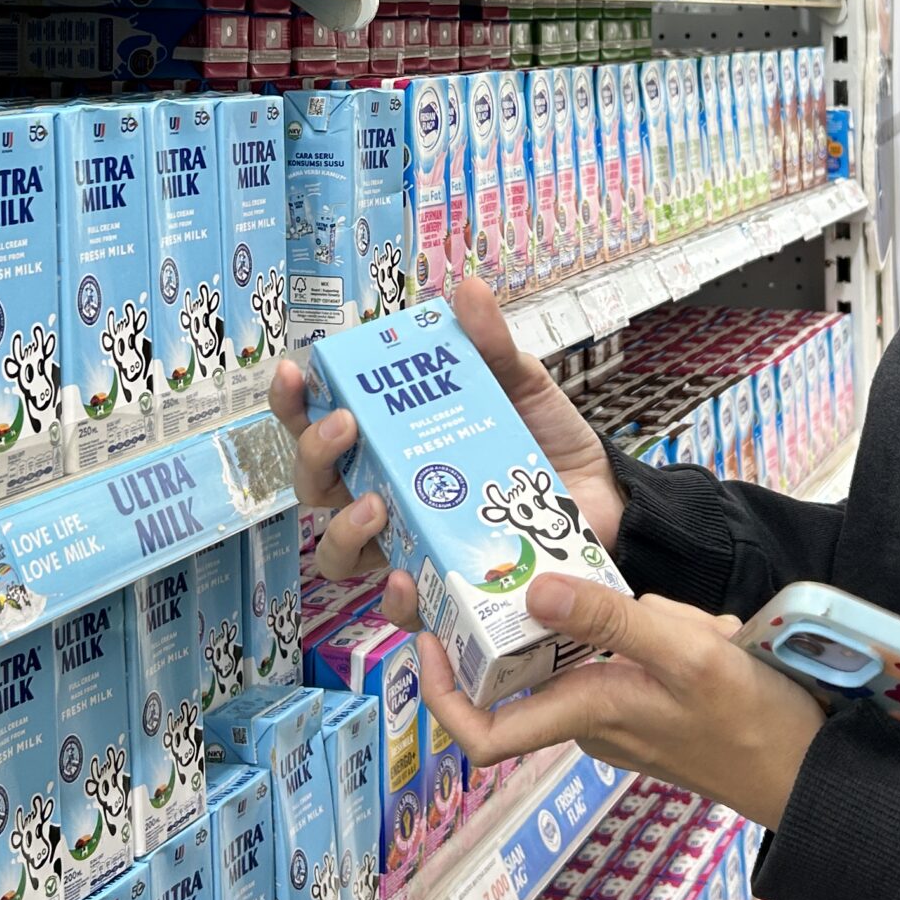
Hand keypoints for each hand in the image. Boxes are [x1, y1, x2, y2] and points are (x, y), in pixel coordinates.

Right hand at [269, 277, 625, 590]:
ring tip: (375, 502)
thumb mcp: (519, 384)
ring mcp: (409, 545)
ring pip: (337, 554)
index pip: (321, 423)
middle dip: (313, 454)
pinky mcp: (443, 589)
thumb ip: (490, 344)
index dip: (294, 401)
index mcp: (392, 441)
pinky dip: (395, 598)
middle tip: (345, 426)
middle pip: (314, 485)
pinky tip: (408, 577)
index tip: (293, 373)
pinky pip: (401, 607)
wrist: (606, 499)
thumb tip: (467, 291)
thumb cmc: (547, 441)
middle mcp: (386, 495)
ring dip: (342, 527)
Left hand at [416, 576, 824, 831]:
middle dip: (523, 617)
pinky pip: (622, 651)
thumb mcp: (687, 653)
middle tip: (511, 556)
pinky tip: (701, 621)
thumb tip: (533, 591)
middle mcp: (591, 719)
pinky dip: (643, 623)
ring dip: (608, 615)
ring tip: (668, 605)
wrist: (819, 773)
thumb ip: (610, 620)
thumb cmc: (758, 721)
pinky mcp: (650, 697)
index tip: (428, 637)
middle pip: (527, 670)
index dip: (443, 694)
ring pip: (582, 650)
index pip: (484, 735)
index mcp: (587, 715)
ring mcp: (621, 709)